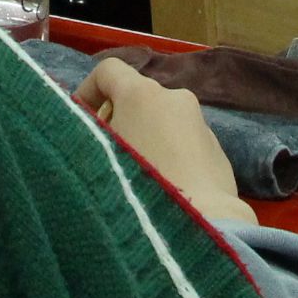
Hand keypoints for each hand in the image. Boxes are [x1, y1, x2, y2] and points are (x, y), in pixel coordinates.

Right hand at [77, 62, 255, 227]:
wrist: (201, 227)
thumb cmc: (136, 187)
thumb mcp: (92, 158)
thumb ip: (85, 133)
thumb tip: (86, 127)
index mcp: (142, 94)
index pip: (108, 71)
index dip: (87, 90)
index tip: (79, 121)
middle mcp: (176, 99)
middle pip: (136, 99)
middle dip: (117, 121)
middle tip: (104, 158)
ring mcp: (202, 125)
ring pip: (161, 123)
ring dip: (143, 141)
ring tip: (135, 179)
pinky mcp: (217, 153)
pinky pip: (182, 146)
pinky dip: (167, 158)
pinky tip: (163, 191)